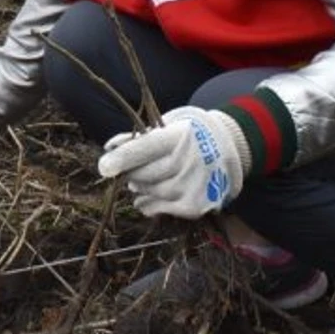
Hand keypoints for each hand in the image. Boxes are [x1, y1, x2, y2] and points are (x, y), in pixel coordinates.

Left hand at [97, 106, 249, 218]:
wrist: (231, 148)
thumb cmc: (190, 133)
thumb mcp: (170, 125)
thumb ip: (140, 136)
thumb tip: (110, 147)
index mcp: (181, 136)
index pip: (146, 148)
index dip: (123, 158)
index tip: (104, 166)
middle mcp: (190, 161)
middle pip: (144, 174)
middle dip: (130, 173)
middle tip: (131, 168)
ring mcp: (194, 186)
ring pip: (150, 193)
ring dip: (139, 188)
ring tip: (141, 180)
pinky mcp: (196, 205)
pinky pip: (159, 208)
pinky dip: (147, 203)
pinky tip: (146, 196)